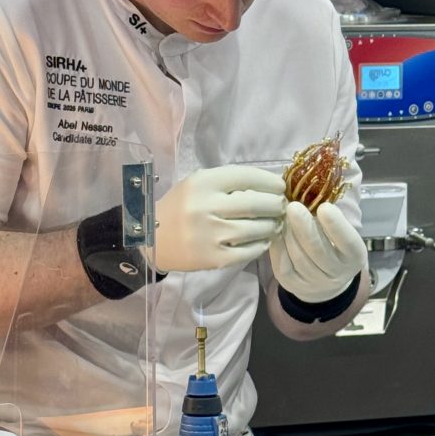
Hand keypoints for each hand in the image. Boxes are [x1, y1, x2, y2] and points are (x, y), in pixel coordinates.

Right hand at [153, 166, 285, 271]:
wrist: (152, 237)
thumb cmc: (180, 206)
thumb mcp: (197, 185)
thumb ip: (227, 183)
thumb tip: (267, 184)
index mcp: (202, 183)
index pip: (246, 176)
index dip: (269, 181)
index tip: (280, 186)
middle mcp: (206, 207)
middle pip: (255, 203)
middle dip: (276, 204)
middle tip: (282, 205)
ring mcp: (209, 234)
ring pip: (255, 228)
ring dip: (272, 225)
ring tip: (276, 223)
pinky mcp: (212, 258)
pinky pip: (247, 252)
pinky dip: (261, 245)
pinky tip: (264, 240)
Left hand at [270, 201, 366, 302]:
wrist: (326, 280)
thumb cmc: (334, 245)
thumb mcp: (343, 233)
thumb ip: (332, 218)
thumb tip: (312, 192)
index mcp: (354, 256)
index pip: (347, 242)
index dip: (336, 226)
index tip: (324, 207)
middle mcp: (337, 273)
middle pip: (318, 250)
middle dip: (304, 227)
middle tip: (292, 207)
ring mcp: (314, 283)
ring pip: (298, 257)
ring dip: (288, 234)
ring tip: (282, 215)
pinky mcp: (293, 285)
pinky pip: (283, 265)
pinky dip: (278, 246)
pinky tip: (276, 231)